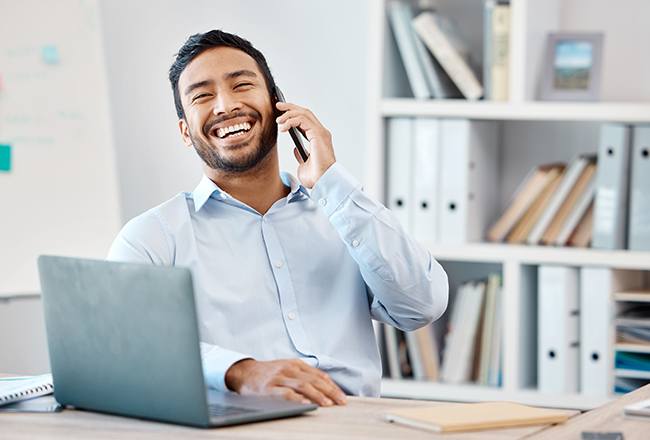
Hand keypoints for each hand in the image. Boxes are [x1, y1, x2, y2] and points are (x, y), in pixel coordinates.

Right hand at [224, 358, 346, 406]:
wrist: (244, 372)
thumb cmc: (268, 373)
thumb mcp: (287, 369)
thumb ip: (303, 375)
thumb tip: (324, 388)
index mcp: (296, 363)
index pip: (319, 375)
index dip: (332, 386)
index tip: (341, 396)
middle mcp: (289, 368)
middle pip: (314, 380)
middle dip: (330, 391)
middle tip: (341, 401)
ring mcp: (279, 377)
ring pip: (303, 386)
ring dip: (318, 395)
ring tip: (328, 404)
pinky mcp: (269, 388)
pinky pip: (286, 394)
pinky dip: (298, 399)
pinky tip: (306, 404)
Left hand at [275, 101, 335, 188]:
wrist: (322, 182)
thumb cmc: (316, 177)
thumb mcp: (304, 164)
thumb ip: (301, 155)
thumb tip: (295, 149)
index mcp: (318, 139)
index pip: (306, 120)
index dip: (293, 113)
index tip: (281, 112)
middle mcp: (321, 133)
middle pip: (305, 112)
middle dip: (290, 107)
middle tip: (277, 104)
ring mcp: (321, 132)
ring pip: (303, 113)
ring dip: (288, 113)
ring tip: (278, 120)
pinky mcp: (318, 134)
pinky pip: (302, 120)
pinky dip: (291, 121)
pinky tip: (282, 128)